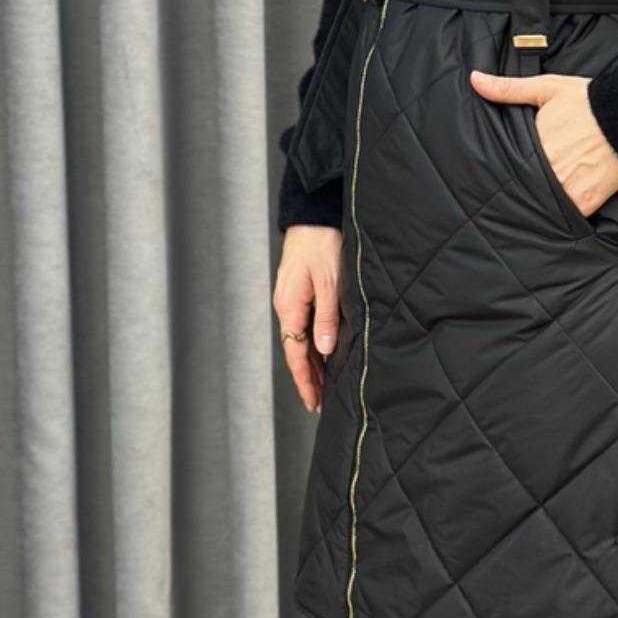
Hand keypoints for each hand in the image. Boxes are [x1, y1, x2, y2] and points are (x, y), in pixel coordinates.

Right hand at [274, 224, 342, 412]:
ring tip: (323, 385)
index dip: (305, 380)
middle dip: (308, 378)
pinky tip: (324, 351)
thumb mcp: (330, 282)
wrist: (313, 214)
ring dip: (313, 362)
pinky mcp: (299, 291)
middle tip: (319, 403)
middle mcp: (287, 306)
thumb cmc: (322, 242)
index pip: (296, 354)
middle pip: (296, 350)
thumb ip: (327, 317)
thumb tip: (324, 348)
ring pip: (301, 338)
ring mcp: (292, 298)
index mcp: (290, 307)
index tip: (313, 402)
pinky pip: (304, 324)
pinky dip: (313, 343)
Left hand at [469, 68, 617, 219]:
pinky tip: (554, 213)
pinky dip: (561, 215)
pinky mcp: (587, 200)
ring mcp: (569, 187)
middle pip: (526, 185)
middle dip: (520, 187)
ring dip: (539, 203)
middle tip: (513, 192)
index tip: (501, 174)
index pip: (510, 164)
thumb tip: (475, 80)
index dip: (506, 170)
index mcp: (535, 144)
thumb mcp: (545, 88)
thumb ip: (508, 88)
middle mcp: (550, 168)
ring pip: (543, 203)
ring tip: (532, 204)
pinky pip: (567, 215)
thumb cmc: (587, 99)